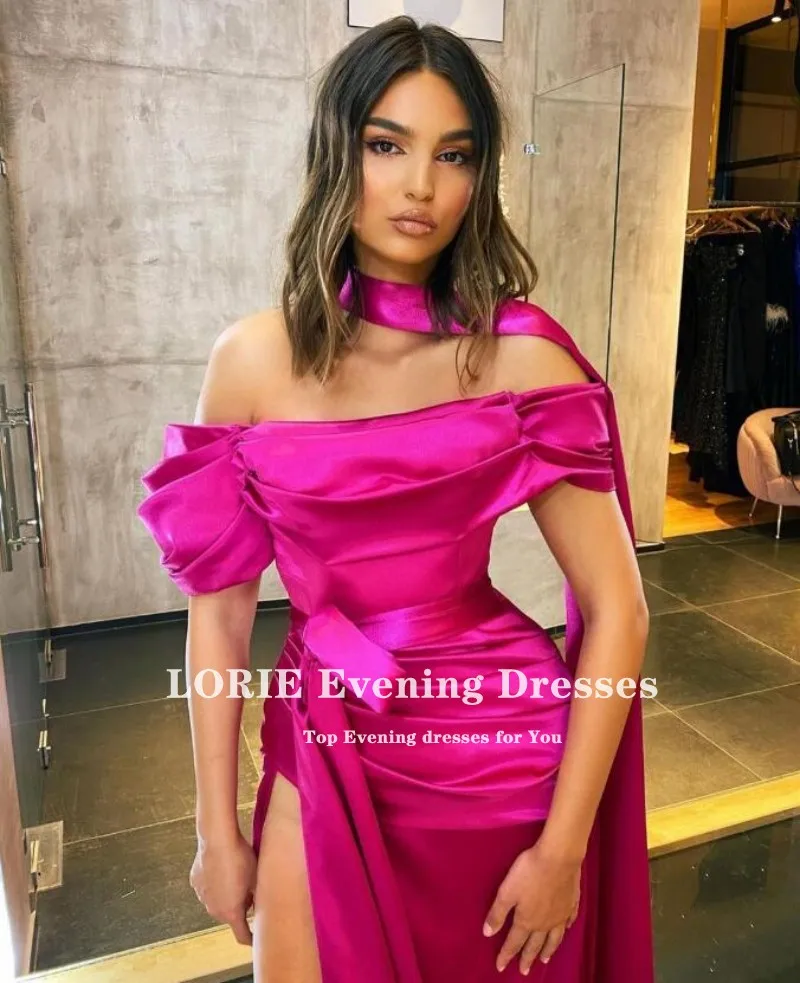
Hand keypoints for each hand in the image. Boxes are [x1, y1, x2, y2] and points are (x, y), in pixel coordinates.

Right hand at [190, 831, 256, 945]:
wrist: (217, 839)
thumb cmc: (240, 858)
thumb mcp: (257, 879)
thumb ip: (259, 898)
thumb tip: (261, 904)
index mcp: (231, 913)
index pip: (242, 935)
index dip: (251, 938)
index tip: (257, 940)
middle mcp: (214, 910)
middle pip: (230, 916)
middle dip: (241, 908)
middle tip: (251, 891)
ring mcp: (202, 896)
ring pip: (219, 901)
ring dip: (227, 895)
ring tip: (237, 875)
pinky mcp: (195, 883)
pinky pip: (209, 888)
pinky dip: (216, 883)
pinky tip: (223, 868)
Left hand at [483, 841, 581, 974]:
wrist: (559, 858)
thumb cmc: (529, 872)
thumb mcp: (507, 891)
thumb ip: (497, 913)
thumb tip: (487, 934)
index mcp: (526, 920)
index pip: (514, 942)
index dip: (506, 955)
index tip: (500, 967)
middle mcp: (544, 923)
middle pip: (534, 944)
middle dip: (527, 958)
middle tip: (524, 971)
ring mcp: (560, 914)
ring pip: (553, 938)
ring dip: (548, 950)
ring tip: (545, 960)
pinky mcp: (572, 904)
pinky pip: (568, 922)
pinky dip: (565, 930)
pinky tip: (565, 930)